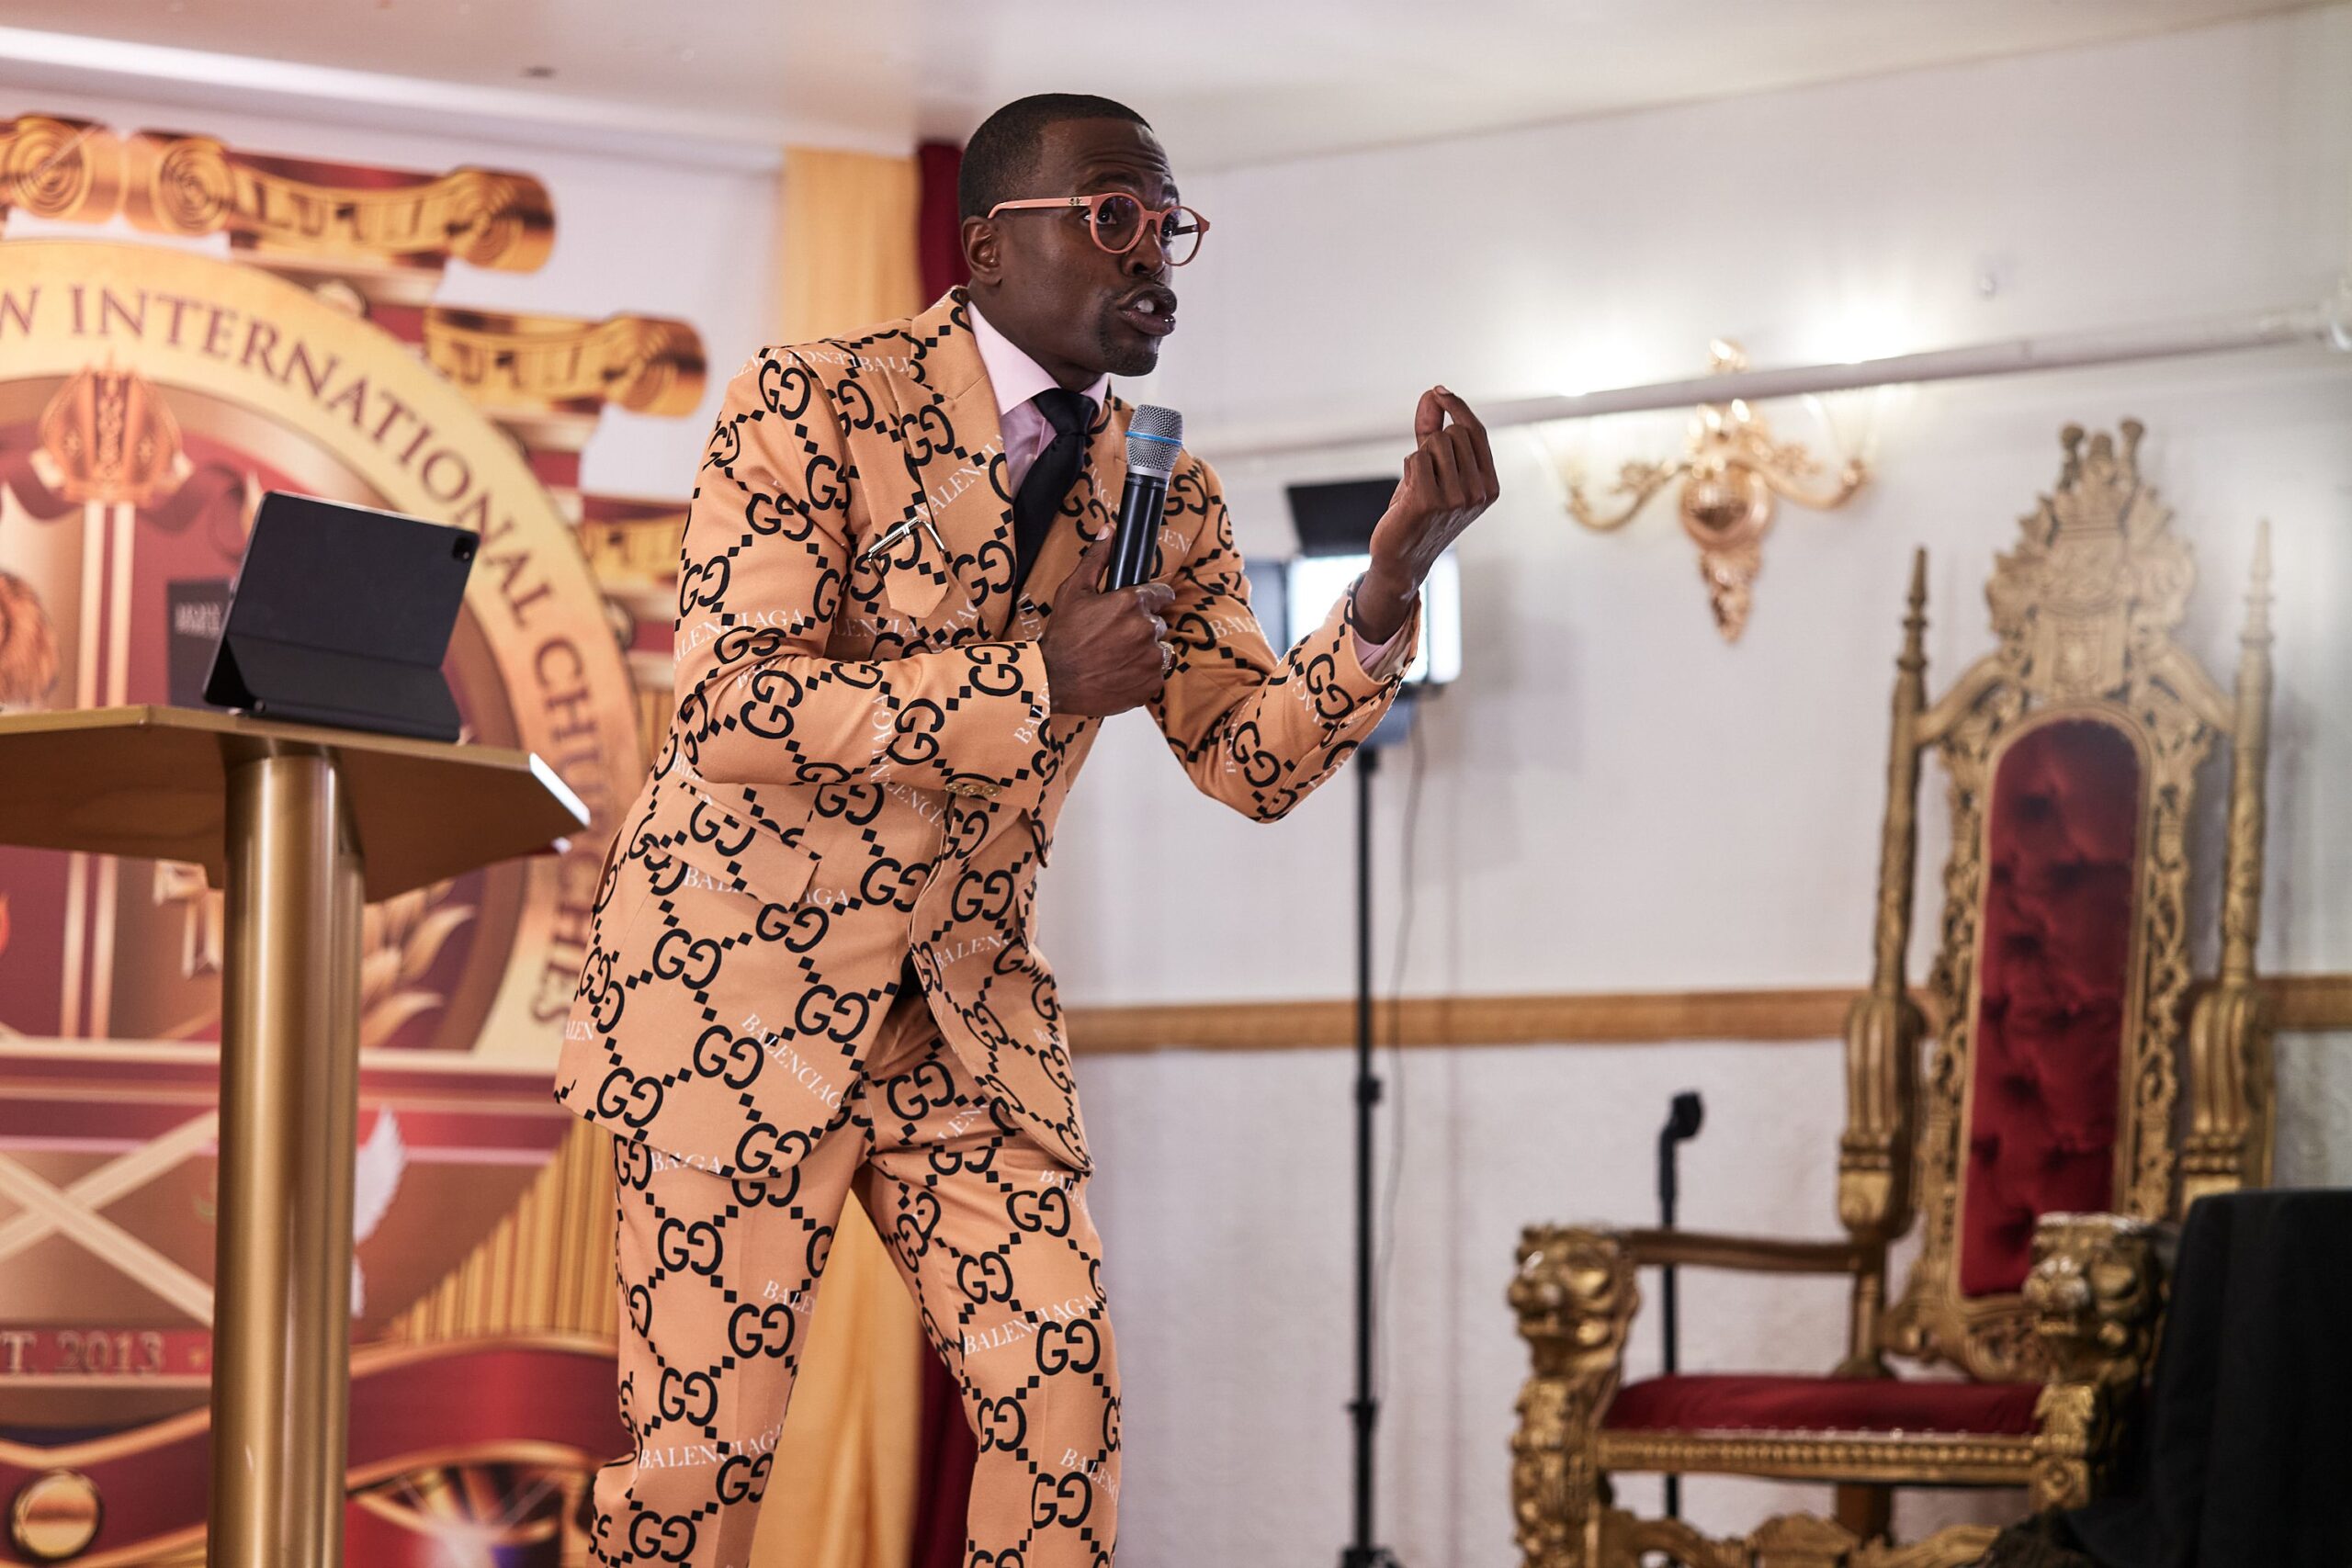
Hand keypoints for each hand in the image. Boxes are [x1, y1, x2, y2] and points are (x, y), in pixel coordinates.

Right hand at [1040, 536, 1177, 715]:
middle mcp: (1146, 628)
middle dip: (1140, 628)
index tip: (1143, 607)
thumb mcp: (1073, 591)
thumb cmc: (1063, 635)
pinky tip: (1120, 673)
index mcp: (1132, 602)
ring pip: (1159, 649)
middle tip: (1114, 638)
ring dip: (1144, 652)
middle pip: (1156, 624)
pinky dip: (1142, 674)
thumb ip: (1096, 559)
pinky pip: (1156, 674)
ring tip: (1116, 657)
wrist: (1055, 679)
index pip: (1162, 594)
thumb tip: (1108, 531)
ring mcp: (1151, 657)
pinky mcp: (1151, 683)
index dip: (1150, 600)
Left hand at [1356, 387, 1498, 643]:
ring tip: (1417, 487)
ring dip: (1418, 459)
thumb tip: (1433, 393)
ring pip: (1434, 443)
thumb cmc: (1418, 513)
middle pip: (1453, 433)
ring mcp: (1457, 498)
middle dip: (1431, 442)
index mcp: (1489, 486)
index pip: (1476, 431)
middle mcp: (1478, 492)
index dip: (1456, 406)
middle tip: (1424, 472)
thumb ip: (1433, 429)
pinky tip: (1408, 495)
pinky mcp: (1430, 501)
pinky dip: (1407, 470)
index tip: (1438, 391)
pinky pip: (1415, 459)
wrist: (1402, 560)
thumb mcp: (1433, 468)